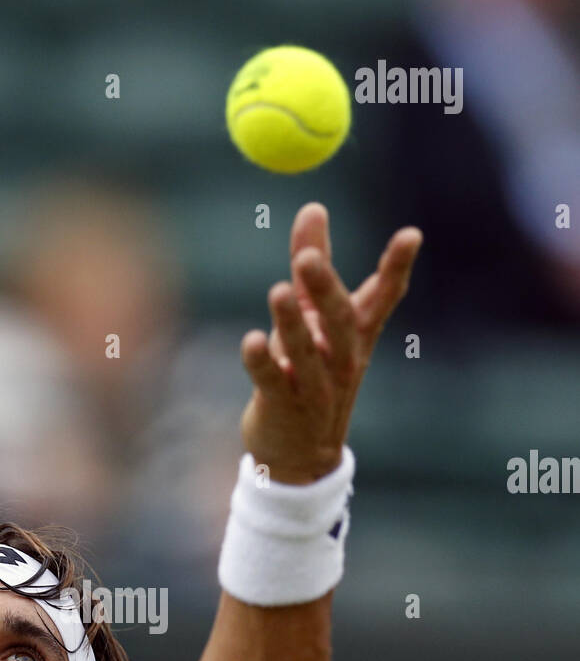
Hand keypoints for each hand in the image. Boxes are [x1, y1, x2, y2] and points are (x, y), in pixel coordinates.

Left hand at [239, 203, 422, 483]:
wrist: (299, 454)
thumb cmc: (307, 372)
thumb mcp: (310, 317)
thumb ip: (310, 264)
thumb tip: (313, 205)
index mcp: (354, 336)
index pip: (381, 299)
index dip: (395, 269)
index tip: (411, 235)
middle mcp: (340, 359)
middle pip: (339, 321)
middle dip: (326, 288)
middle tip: (311, 257)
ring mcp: (314, 386)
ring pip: (305, 352)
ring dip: (291, 322)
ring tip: (278, 292)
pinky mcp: (282, 407)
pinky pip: (272, 382)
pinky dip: (261, 363)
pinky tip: (250, 342)